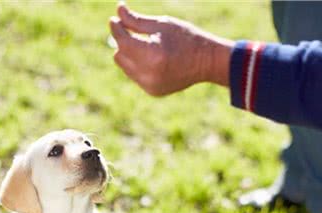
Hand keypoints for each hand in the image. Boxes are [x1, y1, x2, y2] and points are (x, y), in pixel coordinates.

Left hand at [109, 3, 232, 95]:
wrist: (207, 62)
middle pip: (120, 55)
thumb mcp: (162, 25)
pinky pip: (135, 76)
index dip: (117, 29)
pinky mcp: (152, 92)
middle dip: (123, 42)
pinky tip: (153, 58)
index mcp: (153, 55)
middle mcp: (149, 74)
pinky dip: (138, 66)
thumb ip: (136, 21)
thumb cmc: (186, 38)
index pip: (123, 42)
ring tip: (146, 45)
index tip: (114, 20)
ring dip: (130, 54)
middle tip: (132, 31)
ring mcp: (150, 86)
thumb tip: (117, 11)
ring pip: (125, 67)